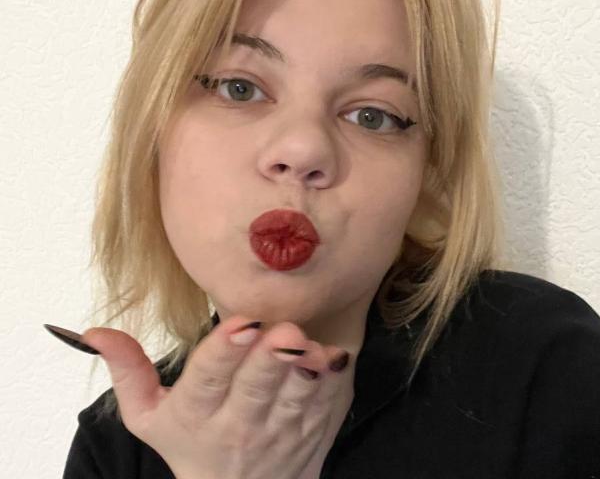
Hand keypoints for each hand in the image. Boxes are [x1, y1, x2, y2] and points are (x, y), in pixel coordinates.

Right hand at [82, 315, 351, 478]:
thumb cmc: (191, 444)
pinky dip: (332, 382)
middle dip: (269, 358)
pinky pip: (326, 405)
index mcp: (196, 414)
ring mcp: (278, 432)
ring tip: (310, 345)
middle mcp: (238, 425)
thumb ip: (127, 371)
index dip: (223, 353)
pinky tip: (334, 359)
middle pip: (255, 387)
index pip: (206, 381)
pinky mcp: (311, 433)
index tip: (241, 325)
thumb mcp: (149, 415)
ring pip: (295, 398)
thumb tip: (94, 331)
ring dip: (305, 371)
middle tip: (282, 330)